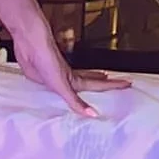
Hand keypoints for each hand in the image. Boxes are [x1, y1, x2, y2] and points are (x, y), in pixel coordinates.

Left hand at [10, 16, 129, 117]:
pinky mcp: (42, 74)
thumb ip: (75, 101)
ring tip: (96, 78)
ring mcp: (55, 74)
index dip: (113, 84)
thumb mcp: (62, 85)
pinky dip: (61, 85)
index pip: (98, 84)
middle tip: (114, 80)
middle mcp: (68, 76)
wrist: (30, 44)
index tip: (128, 83)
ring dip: (86, 79)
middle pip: (90, 79)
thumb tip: (93, 114)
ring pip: (76, 78)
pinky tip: (58, 85)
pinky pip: (56, 82)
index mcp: (75, 79)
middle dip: (103, 81)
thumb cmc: (47, 59)